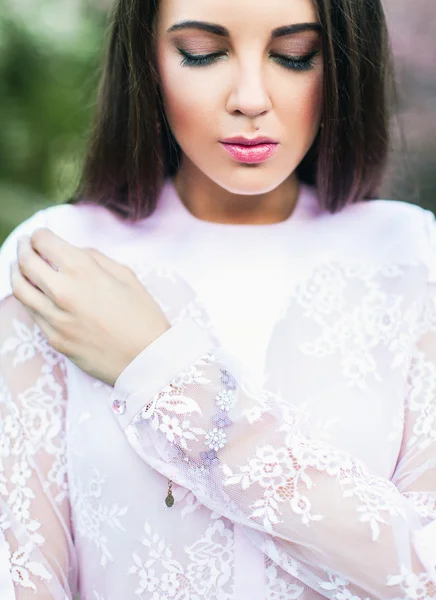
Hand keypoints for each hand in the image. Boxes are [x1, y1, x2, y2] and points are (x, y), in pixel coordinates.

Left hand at [10, 228, 170, 386]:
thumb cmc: (143, 316)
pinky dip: (29, 297)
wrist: (147, 360)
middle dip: (24, 247)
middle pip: (26, 262)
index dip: (40, 235)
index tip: (41, 236)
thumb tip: (73, 252)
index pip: (44, 242)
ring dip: (16, 271)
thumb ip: (95, 258)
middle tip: (25, 243)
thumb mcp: (126, 276)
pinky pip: (32, 313)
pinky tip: (34, 293)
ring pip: (20, 288)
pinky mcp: (54, 339)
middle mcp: (63, 291)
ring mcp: (55, 318)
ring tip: (18, 266)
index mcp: (83, 270)